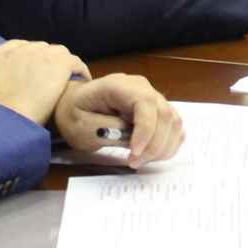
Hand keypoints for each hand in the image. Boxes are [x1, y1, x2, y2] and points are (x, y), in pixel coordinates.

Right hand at [0, 39, 88, 127]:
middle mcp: (18, 50)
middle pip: (39, 49)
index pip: (16, 49)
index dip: (27, 60)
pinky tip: (82, 82)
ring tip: (67, 81)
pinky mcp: (58, 62)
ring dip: (62, 66)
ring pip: (58, 53)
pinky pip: (75, 62)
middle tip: (50, 80)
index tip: (33, 73)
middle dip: (45, 63)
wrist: (3, 117)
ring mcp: (39, 54)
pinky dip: (79, 71)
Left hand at [53, 74, 182, 167]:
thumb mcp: (81, 125)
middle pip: (164, 114)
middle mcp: (140, 87)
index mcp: (119, 85)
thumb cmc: (75, 113)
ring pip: (173, 121)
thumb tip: (131, 139)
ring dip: (163, 147)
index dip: (145, 131)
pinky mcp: (156, 109)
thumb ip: (107, 130)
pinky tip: (154, 155)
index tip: (134, 154)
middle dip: (154, 145)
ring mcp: (151, 96)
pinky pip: (173, 125)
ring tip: (142, 160)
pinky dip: (168, 143)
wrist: (75, 104)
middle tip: (135, 162)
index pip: (145, 103)